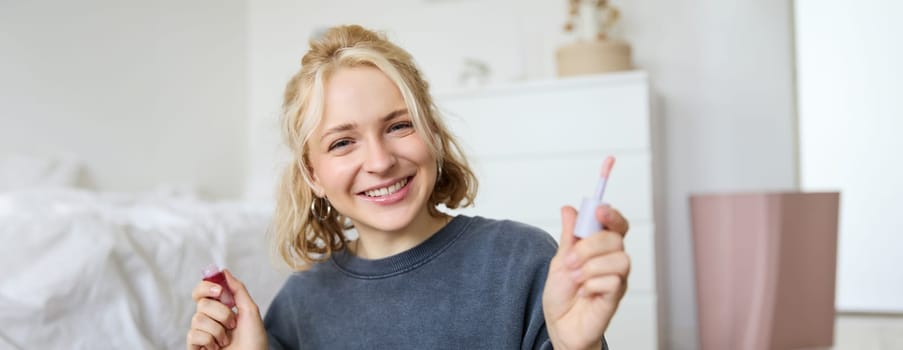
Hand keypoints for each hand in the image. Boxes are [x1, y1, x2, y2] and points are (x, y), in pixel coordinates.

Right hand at [187, 270, 267, 349]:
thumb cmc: (255, 341)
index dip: (206, 286)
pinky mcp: (195, 346)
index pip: (202, 291)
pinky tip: (216, 348)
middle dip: (221, 313)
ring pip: (197, 319)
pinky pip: (193, 335)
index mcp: (219, 309)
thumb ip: (238, 290)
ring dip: (218, 330)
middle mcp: (207, 319)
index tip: (219, 291)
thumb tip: (223, 271)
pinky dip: (209, 340)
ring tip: (226, 340)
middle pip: (201, 303)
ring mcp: (200, 333)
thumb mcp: (250, 311)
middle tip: (233, 324)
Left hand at [543, 205, 629, 349]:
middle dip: (588, 247)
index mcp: (600, 248)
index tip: (598, 210)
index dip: (612, 215)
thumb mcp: (559, 260)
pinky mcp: (615, 297)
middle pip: (616, 239)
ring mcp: (617, 279)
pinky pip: (614, 282)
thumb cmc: (563, 295)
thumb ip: (568, 236)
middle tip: (570, 260)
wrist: (559, 324)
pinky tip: (584, 292)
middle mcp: (612, 261)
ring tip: (576, 279)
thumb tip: (569, 209)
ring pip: (620, 259)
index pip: (616, 225)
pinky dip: (592, 285)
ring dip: (591, 267)